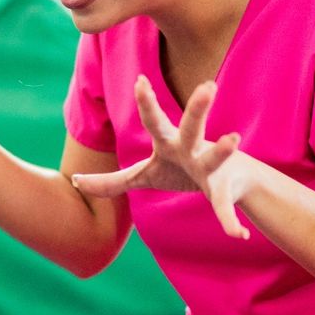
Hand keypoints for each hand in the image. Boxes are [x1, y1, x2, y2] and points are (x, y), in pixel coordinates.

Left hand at [69, 78, 255, 239]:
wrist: (230, 182)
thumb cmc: (182, 170)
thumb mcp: (146, 175)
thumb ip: (113, 181)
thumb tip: (76, 182)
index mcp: (169, 143)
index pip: (155, 120)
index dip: (147, 102)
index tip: (140, 80)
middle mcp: (191, 149)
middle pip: (192, 126)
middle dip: (198, 108)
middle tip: (208, 87)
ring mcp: (210, 168)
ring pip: (215, 157)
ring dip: (223, 150)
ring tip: (233, 139)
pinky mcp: (224, 190)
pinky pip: (224, 206)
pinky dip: (229, 220)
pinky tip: (238, 235)